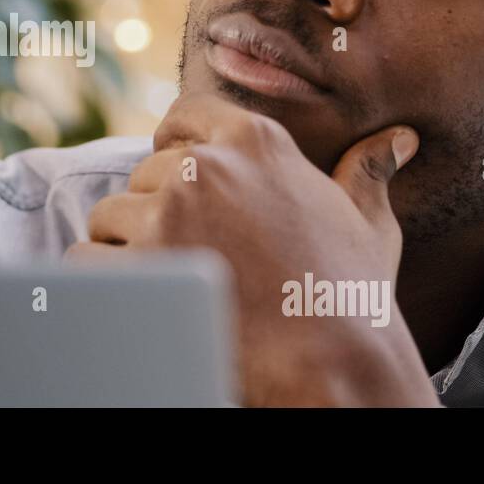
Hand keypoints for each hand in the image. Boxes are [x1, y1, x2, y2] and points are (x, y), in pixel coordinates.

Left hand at [66, 93, 437, 405]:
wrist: (333, 367)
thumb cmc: (350, 301)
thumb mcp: (367, 227)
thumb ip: (365, 176)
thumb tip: (397, 140)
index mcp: (257, 143)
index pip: (186, 115)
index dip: (172, 144)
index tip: (173, 172)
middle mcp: (206, 167)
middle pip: (144, 175)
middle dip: (155, 213)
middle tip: (190, 258)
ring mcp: (167, 214)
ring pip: (110, 216)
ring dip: (126, 249)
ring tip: (170, 287)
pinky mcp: (138, 264)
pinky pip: (87, 261)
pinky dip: (102, 285)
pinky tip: (142, 306)